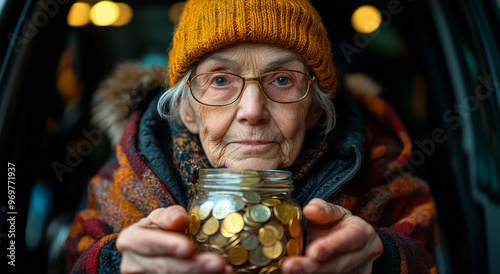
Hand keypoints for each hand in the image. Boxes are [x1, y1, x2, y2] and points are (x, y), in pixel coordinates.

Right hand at [116, 206, 232, 273]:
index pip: (147, 243)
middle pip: (164, 267)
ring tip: (224, 270)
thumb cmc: (160, 229)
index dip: (168, 246)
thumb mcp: (161, 217)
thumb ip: (169, 216)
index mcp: (130, 240)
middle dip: (192, 266)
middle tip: (217, 263)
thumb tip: (180, 219)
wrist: (154, 246)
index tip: (188, 248)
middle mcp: (132, 263)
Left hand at [281, 198, 382, 273]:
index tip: (313, 252)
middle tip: (293, 266)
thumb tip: (310, 209)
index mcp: (364, 233)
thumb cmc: (336, 224)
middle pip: (342, 263)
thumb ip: (322, 210)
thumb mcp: (330, 212)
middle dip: (316, 266)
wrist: (342, 239)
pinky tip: (298, 273)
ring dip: (312, 273)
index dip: (332, 246)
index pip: (351, 239)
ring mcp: (361, 271)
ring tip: (291, 270)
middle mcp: (367, 254)